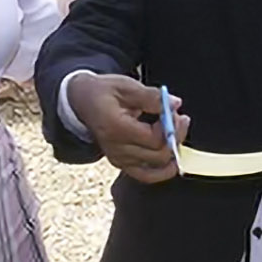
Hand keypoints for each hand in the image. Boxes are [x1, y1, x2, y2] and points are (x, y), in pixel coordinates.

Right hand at [67, 73, 187, 183]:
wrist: (82, 102)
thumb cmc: (103, 92)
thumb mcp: (125, 86)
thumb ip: (151, 96)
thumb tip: (175, 104)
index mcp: (115, 127)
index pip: (153, 138)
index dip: (171, 127)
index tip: (175, 111)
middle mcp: (116, 148)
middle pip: (158, 154)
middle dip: (175, 136)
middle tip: (180, 118)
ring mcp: (118, 159)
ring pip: (156, 166)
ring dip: (172, 150)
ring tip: (175, 132)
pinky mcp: (121, 164)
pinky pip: (146, 176)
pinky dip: (163, 170)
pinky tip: (173, 160)